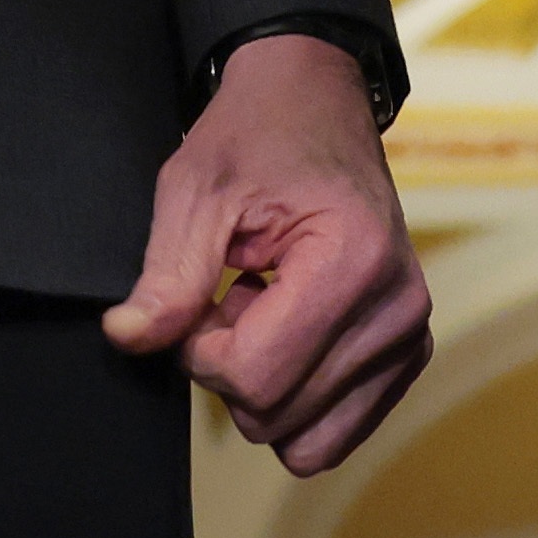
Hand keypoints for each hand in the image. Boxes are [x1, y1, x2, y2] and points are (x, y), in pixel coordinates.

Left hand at [108, 28, 430, 472]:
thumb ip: (166, 277)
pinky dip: (299, 393)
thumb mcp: (196, 190)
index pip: (256, 377)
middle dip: (231, 368)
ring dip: (266, 385)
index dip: (199, 351)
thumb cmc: (257, 132)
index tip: (197, 298)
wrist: (315, 97)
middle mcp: (397, 308)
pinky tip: (290, 325)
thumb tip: (127, 338)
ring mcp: (410, 334)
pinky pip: (338, 429)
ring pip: (309, 440)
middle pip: (279, 416)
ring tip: (263, 310)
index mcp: (353, 262)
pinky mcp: (408, 351)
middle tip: (230, 294)